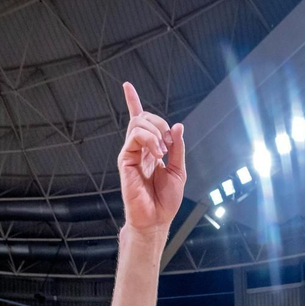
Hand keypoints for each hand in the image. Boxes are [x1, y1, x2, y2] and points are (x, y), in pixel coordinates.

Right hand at [117, 82, 184, 233]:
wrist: (156, 219)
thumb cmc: (165, 200)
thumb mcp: (179, 170)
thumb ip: (178, 149)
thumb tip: (178, 127)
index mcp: (150, 150)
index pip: (140, 122)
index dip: (133, 102)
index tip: (127, 86)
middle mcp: (138, 149)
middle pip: (143, 118)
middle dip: (160, 123)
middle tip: (169, 145)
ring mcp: (130, 154)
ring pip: (138, 124)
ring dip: (156, 132)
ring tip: (162, 152)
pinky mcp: (125, 160)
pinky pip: (134, 137)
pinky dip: (149, 140)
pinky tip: (156, 154)